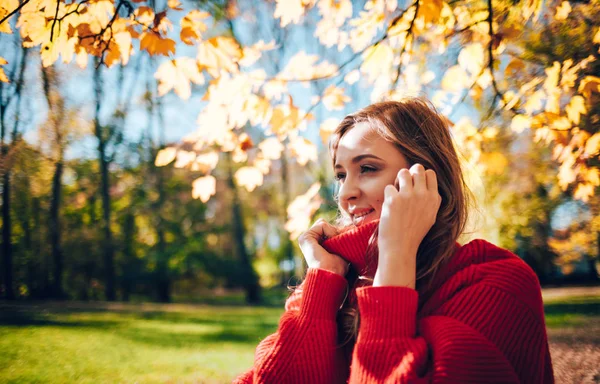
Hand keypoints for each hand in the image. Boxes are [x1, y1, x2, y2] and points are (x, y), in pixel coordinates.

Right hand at [298, 218, 349, 275]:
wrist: (331, 274)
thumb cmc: (338, 267)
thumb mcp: (340, 249)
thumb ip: (339, 237)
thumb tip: (348, 226)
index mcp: (314, 244)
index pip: (327, 228)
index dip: (337, 233)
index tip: (342, 244)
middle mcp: (308, 241)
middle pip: (325, 224)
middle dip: (335, 231)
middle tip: (338, 245)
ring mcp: (305, 239)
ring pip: (323, 223)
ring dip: (333, 233)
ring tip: (334, 246)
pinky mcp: (305, 237)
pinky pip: (322, 225)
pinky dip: (330, 232)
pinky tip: (330, 244)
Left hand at [374, 164, 441, 287]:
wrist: (400, 248)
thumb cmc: (413, 233)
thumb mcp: (431, 216)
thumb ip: (431, 199)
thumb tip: (427, 180)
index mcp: (434, 199)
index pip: (430, 173)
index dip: (421, 176)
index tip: (415, 186)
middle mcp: (423, 195)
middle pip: (417, 168)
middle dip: (409, 174)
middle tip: (404, 186)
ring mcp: (408, 196)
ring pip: (403, 172)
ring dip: (398, 181)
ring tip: (396, 194)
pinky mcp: (394, 200)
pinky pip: (389, 187)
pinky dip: (387, 196)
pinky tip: (389, 207)